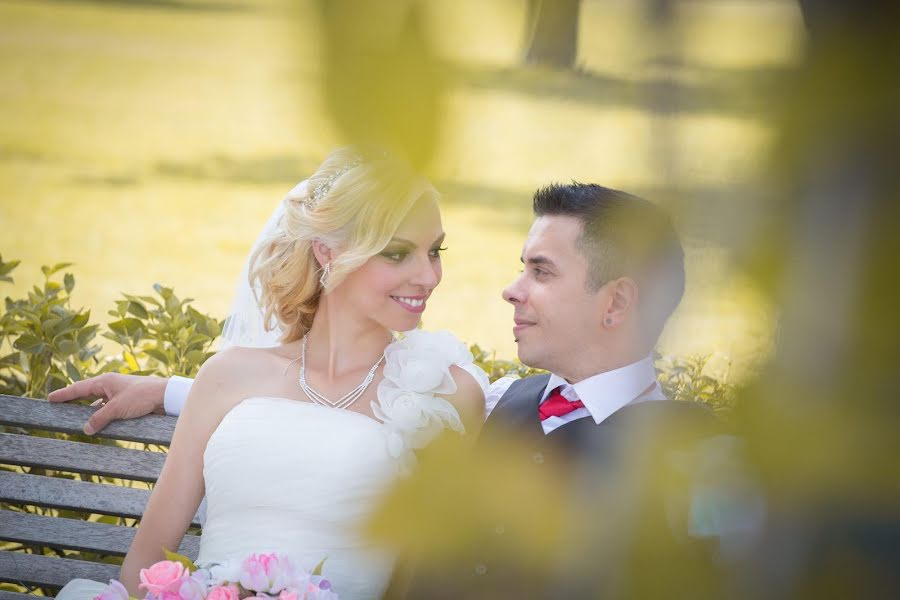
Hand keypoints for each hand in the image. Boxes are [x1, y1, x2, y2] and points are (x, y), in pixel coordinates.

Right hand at [47, 373, 169, 434]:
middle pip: (87, 394)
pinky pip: (110, 408)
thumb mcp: (116, 408)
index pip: (79, 388)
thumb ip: (99, 418)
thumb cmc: (142, 397)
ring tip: (76, 419)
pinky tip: (99, 423)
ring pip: (99, 402)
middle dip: (74, 401)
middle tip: (59, 406)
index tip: (50, 398)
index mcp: (105, 381)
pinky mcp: (128, 401)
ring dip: (90, 411)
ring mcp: (120, 393)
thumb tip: (86, 429)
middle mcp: (111, 385)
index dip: (64, 394)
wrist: (166, 396)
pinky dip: (103, 415)